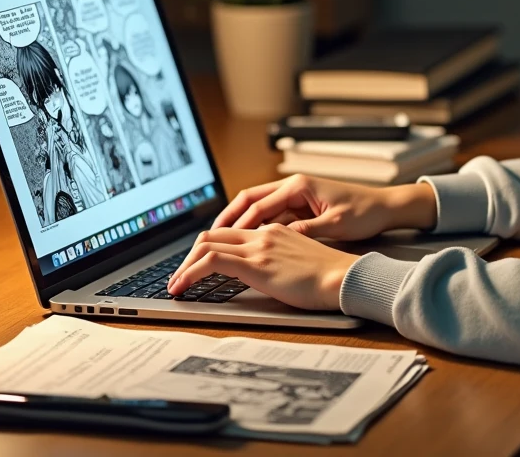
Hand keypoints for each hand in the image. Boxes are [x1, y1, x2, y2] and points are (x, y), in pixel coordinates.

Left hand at [167, 224, 358, 309]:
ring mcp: (259, 247)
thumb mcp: (301, 262)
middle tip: (179, 276)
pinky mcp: (256, 264)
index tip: (196, 265)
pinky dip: (190, 273)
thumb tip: (265, 275)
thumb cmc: (331, 276)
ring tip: (175, 285)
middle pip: (212, 234)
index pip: (230, 231)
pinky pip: (211, 261)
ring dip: (184, 266)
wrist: (345, 278)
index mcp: (275, 231)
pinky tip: (183, 287)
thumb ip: (280, 261)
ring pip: (206, 245)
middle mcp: (263, 234)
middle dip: (188, 256)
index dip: (206, 247)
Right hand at [211, 174, 437, 241]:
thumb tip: (277, 240)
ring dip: (240, 224)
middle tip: (206, 239)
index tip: (217, 240)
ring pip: (258, 208)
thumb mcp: (336, 226)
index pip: (256, 205)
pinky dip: (257, 228)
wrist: (387, 207)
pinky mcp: (303, 206)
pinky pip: (272, 216)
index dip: (235, 224)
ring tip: (220, 244)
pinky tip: (248, 245)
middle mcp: (294, 187)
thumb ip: (305, 232)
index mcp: (299, 186)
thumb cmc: (366, 213)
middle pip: (249, 201)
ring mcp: (297, 196)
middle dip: (227, 219)